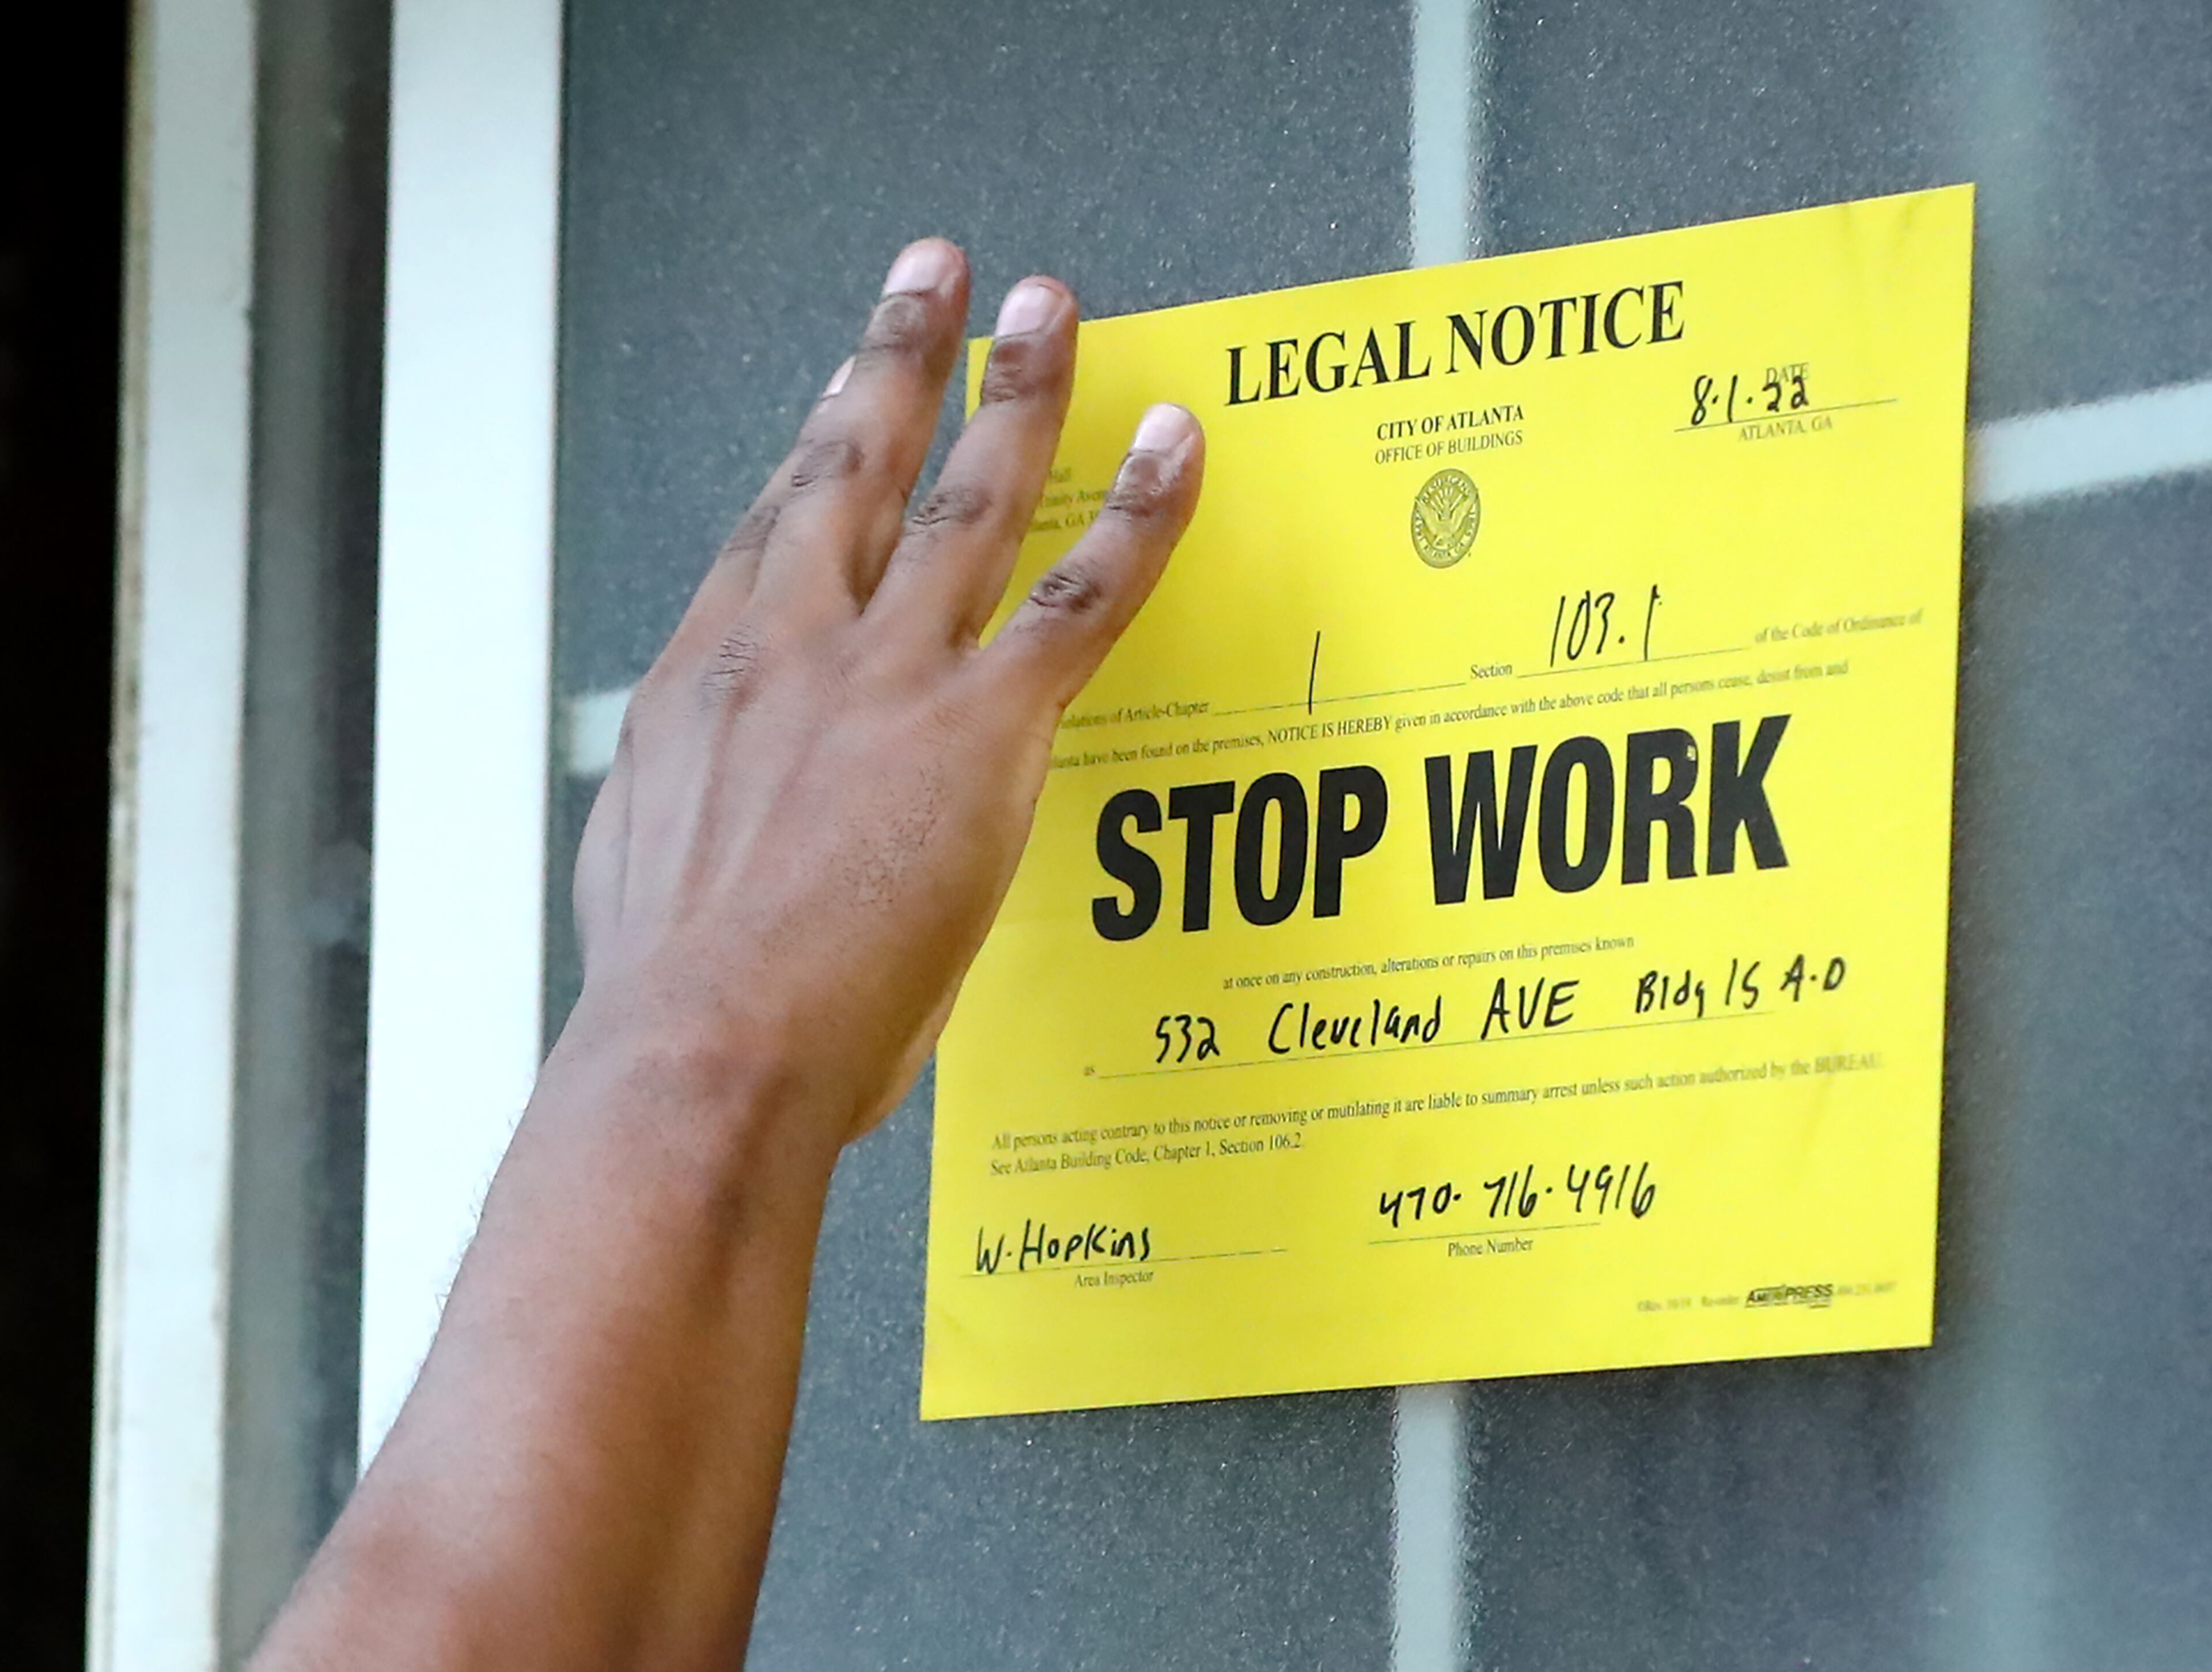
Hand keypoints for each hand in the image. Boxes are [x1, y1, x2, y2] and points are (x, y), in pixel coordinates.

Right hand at [568, 238, 1202, 1143]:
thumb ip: (695, 823)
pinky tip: (1175, 446)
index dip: (813, 447)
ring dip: (1017, 390)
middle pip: (854, 467)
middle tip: (934, 278)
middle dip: (898, 359)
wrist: (701, 1050)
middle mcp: (793, 645)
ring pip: (970, 498)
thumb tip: (713, 835)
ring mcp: (888, 674)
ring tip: (1047, 309)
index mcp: (707, 683)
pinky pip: (1082, 595)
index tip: (844, 394)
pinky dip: (1138, 513)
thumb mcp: (645, 882)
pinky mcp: (980, 727)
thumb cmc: (674, 1003)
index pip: (769, 533)